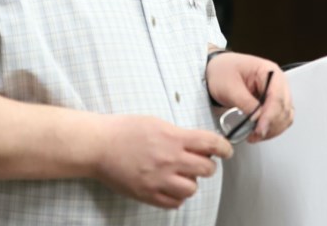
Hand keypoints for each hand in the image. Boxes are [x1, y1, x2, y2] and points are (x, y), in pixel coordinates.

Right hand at [92, 114, 232, 208]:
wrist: (99, 146)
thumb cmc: (124, 130)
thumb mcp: (156, 123)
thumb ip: (178, 134)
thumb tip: (197, 144)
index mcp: (173, 138)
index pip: (211, 144)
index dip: (224, 148)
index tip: (226, 151)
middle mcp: (170, 160)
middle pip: (207, 169)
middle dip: (207, 165)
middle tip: (200, 162)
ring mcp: (159, 180)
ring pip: (192, 188)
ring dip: (191, 182)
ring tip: (180, 175)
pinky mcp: (149, 195)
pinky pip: (175, 203)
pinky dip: (176, 196)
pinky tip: (169, 186)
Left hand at [206, 51, 293, 142]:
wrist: (215, 70)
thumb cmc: (222, 72)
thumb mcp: (230, 87)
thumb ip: (246, 104)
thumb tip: (258, 120)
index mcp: (269, 71)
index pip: (277, 97)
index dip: (270, 116)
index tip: (260, 129)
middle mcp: (277, 82)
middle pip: (284, 108)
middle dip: (271, 125)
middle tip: (254, 135)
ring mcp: (276, 93)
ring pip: (285, 116)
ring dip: (272, 129)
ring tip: (254, 135)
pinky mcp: (272, 103)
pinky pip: (279, 119)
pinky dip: (271, 128)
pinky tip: (258, 131)